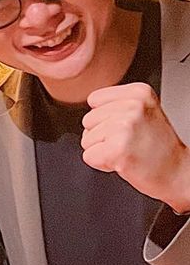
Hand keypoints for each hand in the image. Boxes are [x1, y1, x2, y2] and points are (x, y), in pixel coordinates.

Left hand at [83, 83, 189, 211]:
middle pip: (88, 120)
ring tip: (128, 150)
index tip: (127, 127)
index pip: (94, 99)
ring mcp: (125, 126)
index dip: (105, 117)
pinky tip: (123, 161)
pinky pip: (89, 156)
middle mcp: (133, 106)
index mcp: (139, 92)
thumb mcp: (144, 111)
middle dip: (102, 135)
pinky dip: (102, 163)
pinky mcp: (117, 149)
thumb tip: (91, 102)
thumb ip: (117, 103)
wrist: (177, 172)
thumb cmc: (158, 146)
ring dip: (103, 150)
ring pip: (86, 139)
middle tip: (128, 142)